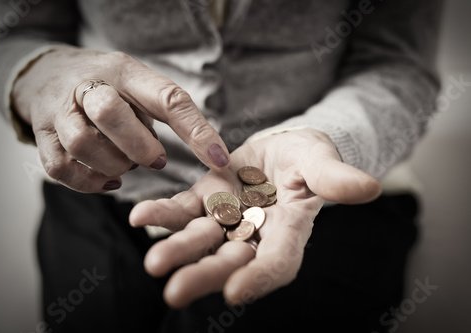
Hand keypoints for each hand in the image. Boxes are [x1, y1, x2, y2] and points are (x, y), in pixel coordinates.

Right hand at [12, 47, 229, 192]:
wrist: (47, 75)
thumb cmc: (107, 85)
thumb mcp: (138, 84)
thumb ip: (165, 110)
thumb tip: (205, 152)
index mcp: (124, 71)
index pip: (166, 97)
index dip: (196, 131)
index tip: (219, 159)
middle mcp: (87, 86)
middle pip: (109, 112)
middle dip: (139, 146)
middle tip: (156, 160)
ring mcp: (59, 110)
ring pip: (82, 143)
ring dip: (113, 165)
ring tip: (127, 166)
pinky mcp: (42, 135)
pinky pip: (60, 168)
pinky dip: (89, 182)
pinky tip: (108, 179)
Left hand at [129, 128, 380, 307]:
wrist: (282, 149)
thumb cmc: (309, 157)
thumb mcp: (322, 161)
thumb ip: (335, 178)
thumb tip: (368, 188)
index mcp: (289, 230)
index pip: (277, 262)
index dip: (259, 277)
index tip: (235, 292)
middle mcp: (254, 234)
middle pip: (231, 261)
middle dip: (204, 275)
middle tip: (174, 292)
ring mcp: (227, 219)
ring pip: (201, 240)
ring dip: (176, 250)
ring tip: (153, 262)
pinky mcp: (205, 200)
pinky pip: (182, 210)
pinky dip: (162, 214)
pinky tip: (139, 216)